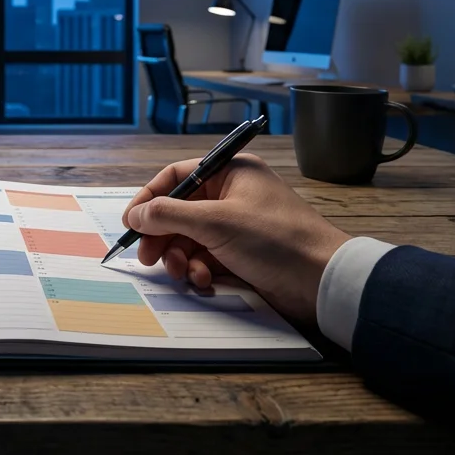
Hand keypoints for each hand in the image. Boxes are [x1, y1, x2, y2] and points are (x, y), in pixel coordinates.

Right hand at [121, 154, 350, 323]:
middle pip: (179, 211)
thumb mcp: (216, 223)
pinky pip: (206, 258)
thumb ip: (169, 215)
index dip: (150, 198)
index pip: (177, 177)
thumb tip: (136, 214)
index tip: (131, 222)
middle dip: (163, 236)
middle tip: (148, 258)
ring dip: (181, 257)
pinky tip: (204, 280)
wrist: (322, 281)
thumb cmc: (276, 240)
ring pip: (190, 238)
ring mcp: (237, 226)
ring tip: (183, 272)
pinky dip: (200, 269)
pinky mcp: (241, 254)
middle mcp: (232, 195)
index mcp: (231, 173)